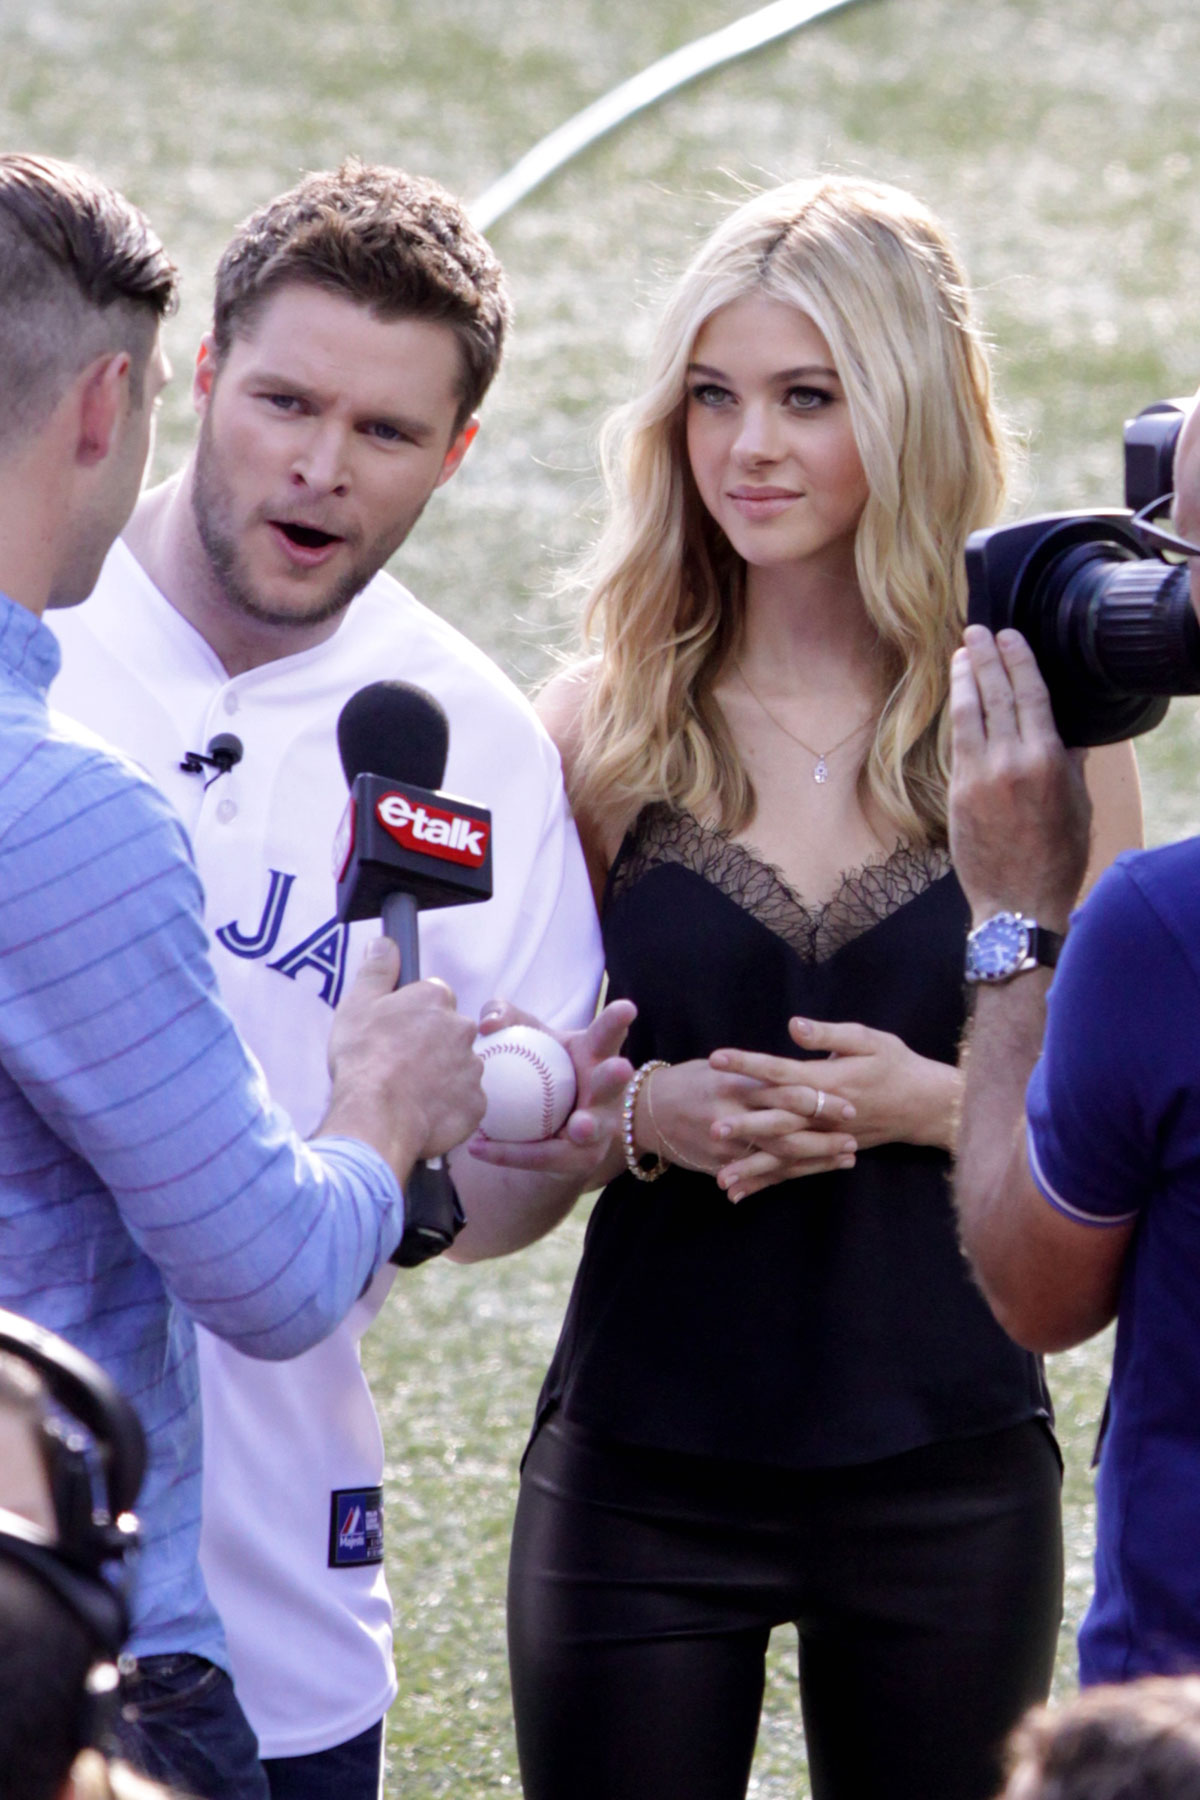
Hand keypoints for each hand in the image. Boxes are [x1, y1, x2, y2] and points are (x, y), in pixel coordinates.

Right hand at [323, 937, 484, 1176]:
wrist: (377, 1114)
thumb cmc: (364, 1057)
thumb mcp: (358, 1003)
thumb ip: (376, 969)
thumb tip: (385, 942)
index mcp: (436, 999)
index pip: (434, 998)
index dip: (413, 1016)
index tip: (397, 1033)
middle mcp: (462, 1029)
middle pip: (450, 1033)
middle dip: (431, 1046)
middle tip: (401, 1065)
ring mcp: (473, 1068)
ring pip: (459, 1068)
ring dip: (441, 1078)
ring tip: (408, 1094)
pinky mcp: (476, 1104)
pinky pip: (464, 1103)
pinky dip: (447, 1109)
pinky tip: (422, 1114)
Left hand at [466, 998, 636, 1190]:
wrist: (542, 1123)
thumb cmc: (538, 1066)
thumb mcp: (524, 1035)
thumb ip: (506, 1017)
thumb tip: (487, 1025)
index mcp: (596, 1055)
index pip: (607, 1035)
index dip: (617, 1022)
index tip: (626, 1008)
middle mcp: (606, 1091)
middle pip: (611, 1082)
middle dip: (616, 1076)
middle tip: (619, 1067)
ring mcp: (600, 1127)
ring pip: (592, 1129)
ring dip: (588, 1127)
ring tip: (578, 1127)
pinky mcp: (582, 1158)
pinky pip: (544, 1157)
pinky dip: (510, 1153)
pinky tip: (477, 1147)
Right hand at [632, 1058, 856, 1198]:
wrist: (643, 1113)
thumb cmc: (689, 1082)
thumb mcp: (720, 1067)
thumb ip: (756, 1072)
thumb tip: (796, 1066)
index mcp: (735, 1084)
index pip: (784, 1091)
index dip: (818, 1099)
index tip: (848, 1104)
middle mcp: (732, 1115)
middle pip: (787, 1129)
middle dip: (823, 1136)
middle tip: (853, 1137)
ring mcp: (725, 1145)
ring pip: (778, 1157)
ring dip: (815, 1159)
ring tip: (846, 1157)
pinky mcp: (720, 1163)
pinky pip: (760, 1172)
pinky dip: (789, 1175)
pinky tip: (814, 1171)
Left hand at [710, 1015, 959, 1196]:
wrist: (925, 1104)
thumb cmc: (895, 1064)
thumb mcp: (867, 1039)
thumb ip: (828, 1034)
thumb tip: (794, 1025)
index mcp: (829, 1080)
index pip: (780, 1071)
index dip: (748, 1064)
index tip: (716, 1059)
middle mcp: (825, 1114)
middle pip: (780, 1120)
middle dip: (745, 1126)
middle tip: (711, 1129)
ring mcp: (827, 1138)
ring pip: (786, 1155)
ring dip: (753, 1167)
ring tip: (721, 1179)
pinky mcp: (830, 1152)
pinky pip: (796, 1171)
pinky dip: (769, 1183)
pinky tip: (741, 1194)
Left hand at [949, 626, 1091, 928]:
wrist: (1018, 902)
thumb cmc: (1056, 857)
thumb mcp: (1076, 805)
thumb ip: (1069, 763)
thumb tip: (1067, 733)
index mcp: (1047, 761)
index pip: (1030, 696)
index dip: (1018, 661)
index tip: (1009, 636)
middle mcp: (1011, 762)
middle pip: (997, 696)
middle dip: (986, 659)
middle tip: (977, 631)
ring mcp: (979, 776)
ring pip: (969, 715)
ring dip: (964, 679)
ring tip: (960, 654)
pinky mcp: (957, 793)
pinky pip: (956, 742)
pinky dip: (956, 715)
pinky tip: (956, 699)